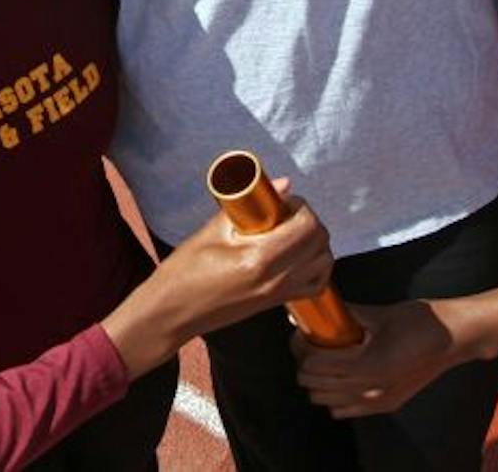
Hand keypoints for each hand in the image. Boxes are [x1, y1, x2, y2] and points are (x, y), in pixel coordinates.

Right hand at [103, 183, 333, 376]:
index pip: (307, 228)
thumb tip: (282, 184)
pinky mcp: (278, 304)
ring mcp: (280, 295)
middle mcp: (277, 280)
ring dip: (315, 241)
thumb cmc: (184, 272)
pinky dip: (316, 265)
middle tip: (284, 212)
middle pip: (321, 243)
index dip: (301, 207)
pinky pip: (316, 283)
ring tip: (289, 231)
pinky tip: (296, 254)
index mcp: (260, 260)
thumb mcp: (211, 232)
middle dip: (309, 220)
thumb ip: (247, 206)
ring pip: (324, 263)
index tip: (282, 201)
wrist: (173, 313)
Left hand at [295, 299, 460, 417]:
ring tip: (322, 359)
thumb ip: (345, 313)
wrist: (453, 338)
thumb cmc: (419, 321)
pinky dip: (332, 396)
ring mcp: (378, 400)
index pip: (314, 362)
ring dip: (316, 380)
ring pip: (324, 400)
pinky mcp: (385, 405)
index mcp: (369, 364)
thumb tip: (316, 309)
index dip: (300, 346)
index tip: (301, 331)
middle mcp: (372, 389)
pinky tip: (339, 376)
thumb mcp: (379, 313)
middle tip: (307, 342)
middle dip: (304, 362)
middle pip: (314, 383)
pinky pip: (342, 410)